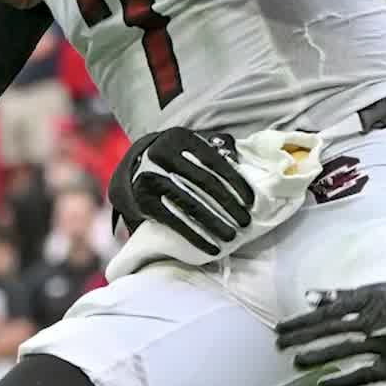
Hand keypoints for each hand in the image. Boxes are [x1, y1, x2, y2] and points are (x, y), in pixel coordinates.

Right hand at [108, 127, 253, 254]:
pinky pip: (174, 221)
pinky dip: (195, 236)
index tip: (251, 201)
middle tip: (245, 222)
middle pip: (203, 182)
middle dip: (228, 204)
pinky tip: (210, 247)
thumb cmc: (176, 159)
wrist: (135, 170)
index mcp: (179, 138)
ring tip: (231, 237)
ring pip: (190, 203)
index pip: (213, 161)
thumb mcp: (191, 146)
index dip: (235, 182)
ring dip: (214, 223)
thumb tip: (240, 157)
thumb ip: (216, 147)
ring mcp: (150, 177)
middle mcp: (161, 154)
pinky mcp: (144, 200)